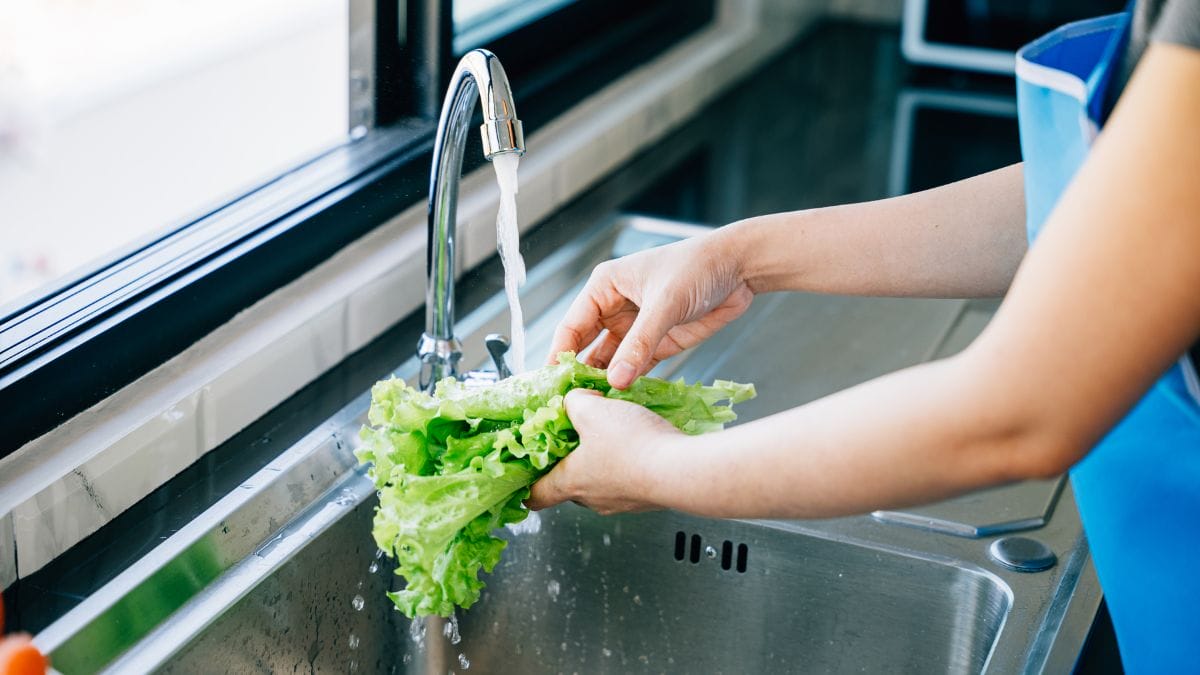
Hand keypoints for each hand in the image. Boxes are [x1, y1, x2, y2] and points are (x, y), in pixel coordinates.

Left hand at [526, 389, 682, 513]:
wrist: (682, 469)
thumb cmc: (632, 446)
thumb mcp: (592, 409)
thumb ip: (574, 402)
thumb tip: (573, 401)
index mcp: (570, 482)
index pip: (535, 495)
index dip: (526, 485)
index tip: (524, 476)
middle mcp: (593, 499)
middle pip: (569, 484)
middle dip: (569, 462)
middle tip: (572, 437)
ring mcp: (621, 502)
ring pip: (601, 482)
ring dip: (601, 460)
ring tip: (610, 434)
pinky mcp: (645, 497)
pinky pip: (628, 479)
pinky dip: (627, 463)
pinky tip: (637, 442)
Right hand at [547, 231, 752, 388]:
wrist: (740, 269)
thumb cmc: (697, 267)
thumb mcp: (664, 304)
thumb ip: (640, 343)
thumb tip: (615, 380)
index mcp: (605, 287)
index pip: (572, 326)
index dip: (559, 355)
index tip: (550, 384)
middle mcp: (615, 308)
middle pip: (586, 347)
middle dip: (578, 374)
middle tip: (567, 404)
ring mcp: (636, 328)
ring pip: (610, 361)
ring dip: (604, 383)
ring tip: (594, 409)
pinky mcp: (657, 343)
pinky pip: (636, 368)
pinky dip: (629, 384)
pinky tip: (621, 403)